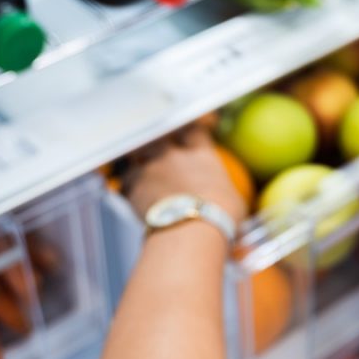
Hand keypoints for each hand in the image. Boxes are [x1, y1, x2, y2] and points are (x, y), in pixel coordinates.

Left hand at [126, 126, 249, 228]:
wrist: (192, 229)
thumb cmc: (220, 218)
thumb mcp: (234, 203)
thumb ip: (225, 196)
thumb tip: (230, 206)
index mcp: (202, 155)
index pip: (194, 130)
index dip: (190, 132)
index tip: (190, 138)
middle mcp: (174, 155)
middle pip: (160, 137)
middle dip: (158, 144)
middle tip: (158, 156)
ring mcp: (152, 168)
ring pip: (137, 157)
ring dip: (137, 166)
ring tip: (140, 179)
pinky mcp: (134, 186)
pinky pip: (124, 183)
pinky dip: (127, 189)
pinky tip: (131, 199)